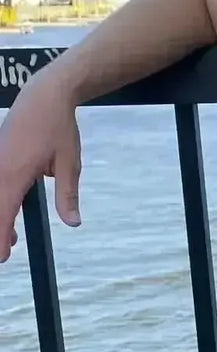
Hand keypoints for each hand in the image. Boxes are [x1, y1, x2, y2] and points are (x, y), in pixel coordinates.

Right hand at [0, 74, 82, 262]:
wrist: (43, 95)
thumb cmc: (57, 127)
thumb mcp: (69, 164)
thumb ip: (67, 195)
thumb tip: (73, 223)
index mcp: (15, 173)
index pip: (3, 213)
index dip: (0, 237)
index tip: (3, 257)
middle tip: (5, 254)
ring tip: (11, 239)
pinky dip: (0, 200)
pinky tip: (8, 211)